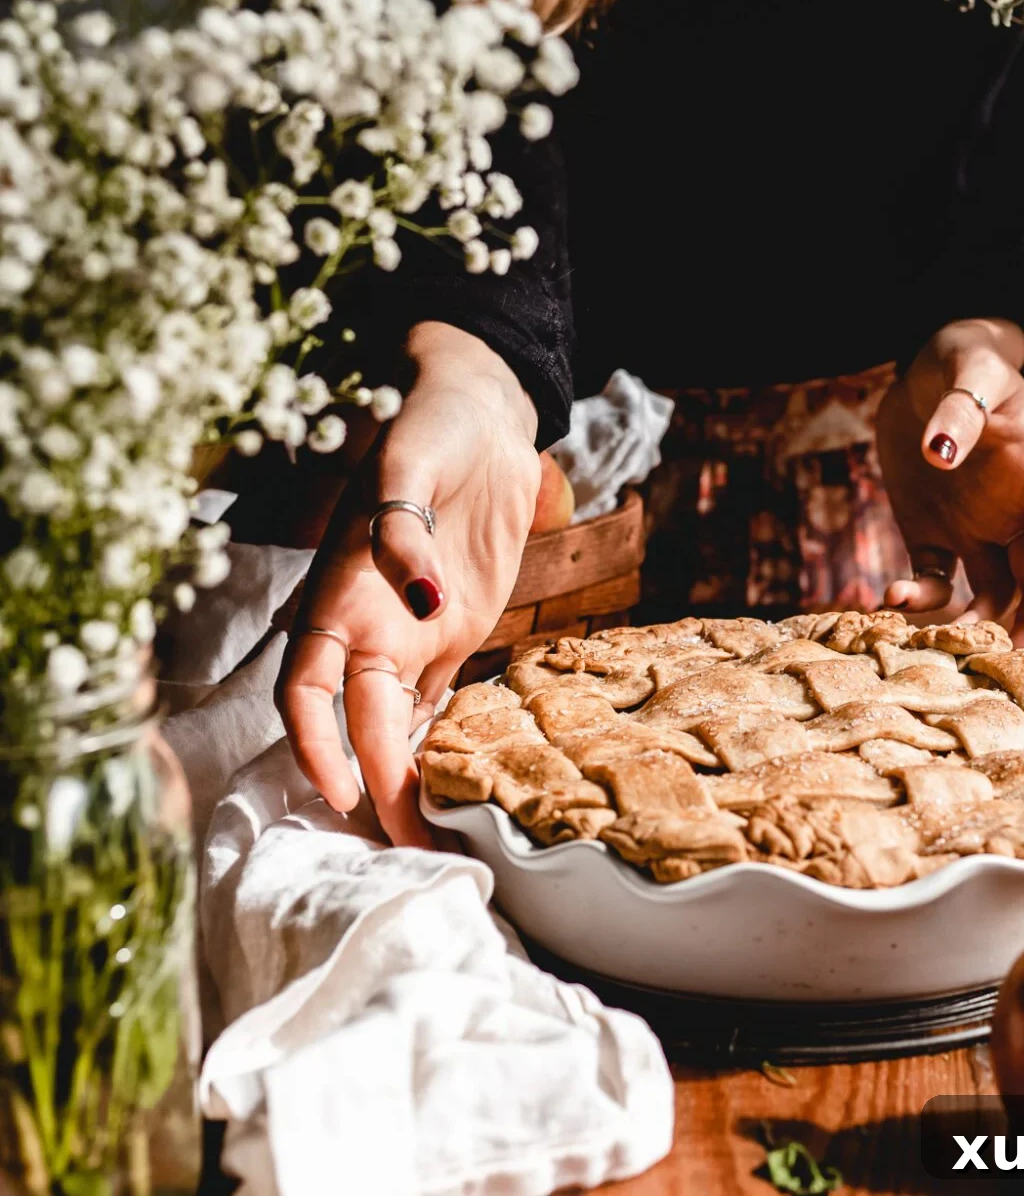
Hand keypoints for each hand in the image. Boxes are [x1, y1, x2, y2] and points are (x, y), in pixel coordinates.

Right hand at [276, 323, 539, 845]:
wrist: (480, 409)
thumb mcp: (408, 462)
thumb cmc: (429, 426)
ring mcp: (414, 633)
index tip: (341, 789)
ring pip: (397, 725)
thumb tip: (422, 598)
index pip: (308, 687)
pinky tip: (466, 787)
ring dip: (408, 779)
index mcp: (338, 592)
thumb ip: (404, 529)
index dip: (315, 741)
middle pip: (362, 724)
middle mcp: (370, 626)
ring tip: (440, 843)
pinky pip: (441, 701)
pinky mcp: (457, 632)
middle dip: (378, 786)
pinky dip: (445, 745)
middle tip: (413, 849)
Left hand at [874, 318, 1023, 645]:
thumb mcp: (970, 372)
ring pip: (991, 594)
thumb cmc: (966, 363)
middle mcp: (1014, 515)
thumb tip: (940, 451)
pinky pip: (935, 581)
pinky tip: (891, 600)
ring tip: (947, 638)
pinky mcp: (934, 539)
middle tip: (1012, 653)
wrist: (926, 372)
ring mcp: (976, 532)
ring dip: (975, 620)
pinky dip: (919, 599)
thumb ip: (960, 409)